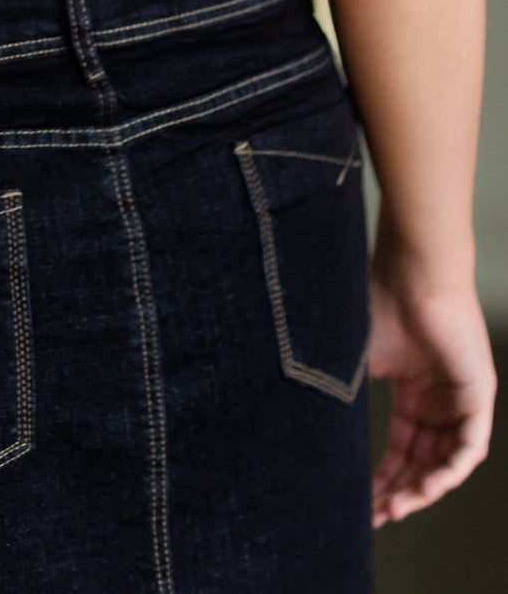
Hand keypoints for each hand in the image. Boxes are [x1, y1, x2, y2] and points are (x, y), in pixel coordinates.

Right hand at [369, 252, 495, 524]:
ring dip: (423, 488)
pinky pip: (469, 447)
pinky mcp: (478, 395)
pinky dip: (449, 471)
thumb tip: (310, 426)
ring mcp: (460, 398)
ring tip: (397, 507)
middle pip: (422, 462)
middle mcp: (438, 400)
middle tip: (376, 515)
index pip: (401, 448)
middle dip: (400, 492)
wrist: (411, 272)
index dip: (383, 478)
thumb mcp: (356, 359)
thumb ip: (344, 394)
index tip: (363, 503)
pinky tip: (426, 487)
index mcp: (411, 392)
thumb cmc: (378, 302)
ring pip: (447, 462)